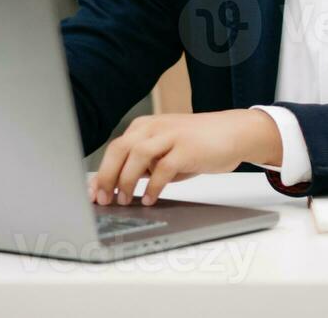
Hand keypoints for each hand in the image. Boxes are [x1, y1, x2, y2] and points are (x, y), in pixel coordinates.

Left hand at [89, 109, 282, 206]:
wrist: (234, 132)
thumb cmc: (198, 145)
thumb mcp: (166, 152)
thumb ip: (144, 166)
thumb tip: (117, 187)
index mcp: (145, 126)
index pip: (115, 149)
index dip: (101, 172)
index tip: (93, 194)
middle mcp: (154, 127)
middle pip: (120, 149)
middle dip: (107, 176)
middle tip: (104, 199)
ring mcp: (171, 135)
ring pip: (137, 155)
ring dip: (127, 180)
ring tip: (125, 200)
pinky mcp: (187, 147)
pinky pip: (163, 168)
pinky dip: (153, 186)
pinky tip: (150, 199)